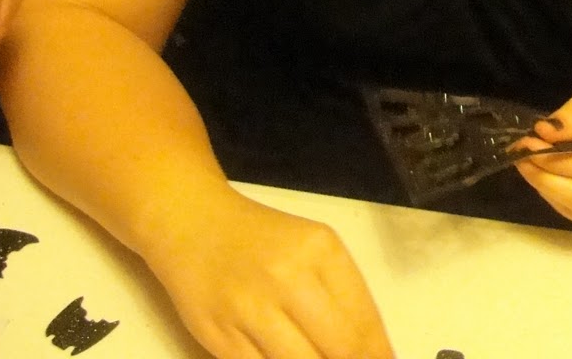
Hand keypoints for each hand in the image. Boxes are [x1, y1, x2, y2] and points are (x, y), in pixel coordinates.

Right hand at [144, 188, 392, 358]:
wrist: (193, 226)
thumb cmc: (264, 239)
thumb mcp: (315, 247)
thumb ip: (344, 294)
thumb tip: (373, 350)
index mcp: (320, 250)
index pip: (363, 319)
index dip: (378, 352)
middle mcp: (286, 278)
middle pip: (337, 347)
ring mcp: (248, 310)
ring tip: (319, 357)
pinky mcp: (216, 336)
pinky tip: (285, 358)